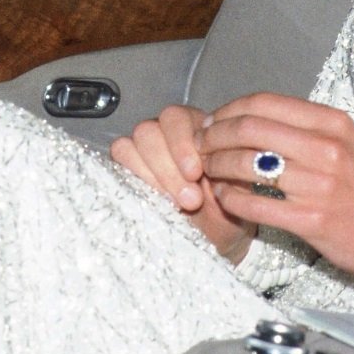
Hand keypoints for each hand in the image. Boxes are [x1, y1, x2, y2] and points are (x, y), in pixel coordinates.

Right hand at [110, 104, 255, 263]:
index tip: (196, 174)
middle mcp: (166, 132)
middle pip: (149, 130)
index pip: (176, 117)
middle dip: (167, 167)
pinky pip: (119, 161)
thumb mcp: (235, 189)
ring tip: (175, 204)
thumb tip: (216, 159)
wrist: (214, 236)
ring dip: (152, 177)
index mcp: (196, 127)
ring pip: (129, 144)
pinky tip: (155, 200)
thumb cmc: (225, 207)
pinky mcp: (126, 169)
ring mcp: (143, 150)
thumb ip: (227, 169)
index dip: (181, 144)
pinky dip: (135, 179)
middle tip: (189, 199)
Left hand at [199, 93, 353, 287]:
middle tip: (199, 146)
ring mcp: (319, 184)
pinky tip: (224, 199)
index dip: (229, 110)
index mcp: (332, 122)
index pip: (264, 102)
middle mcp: (326, 147)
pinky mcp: (312, 221)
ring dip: (216, 166)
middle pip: (249, 128)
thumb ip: (306, 129)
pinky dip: (230, 199)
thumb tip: (255, 120)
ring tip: (206, 172)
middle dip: (214, 136)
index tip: (212, 122)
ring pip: (247, 164)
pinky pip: (255, 204)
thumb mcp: (347, 144)